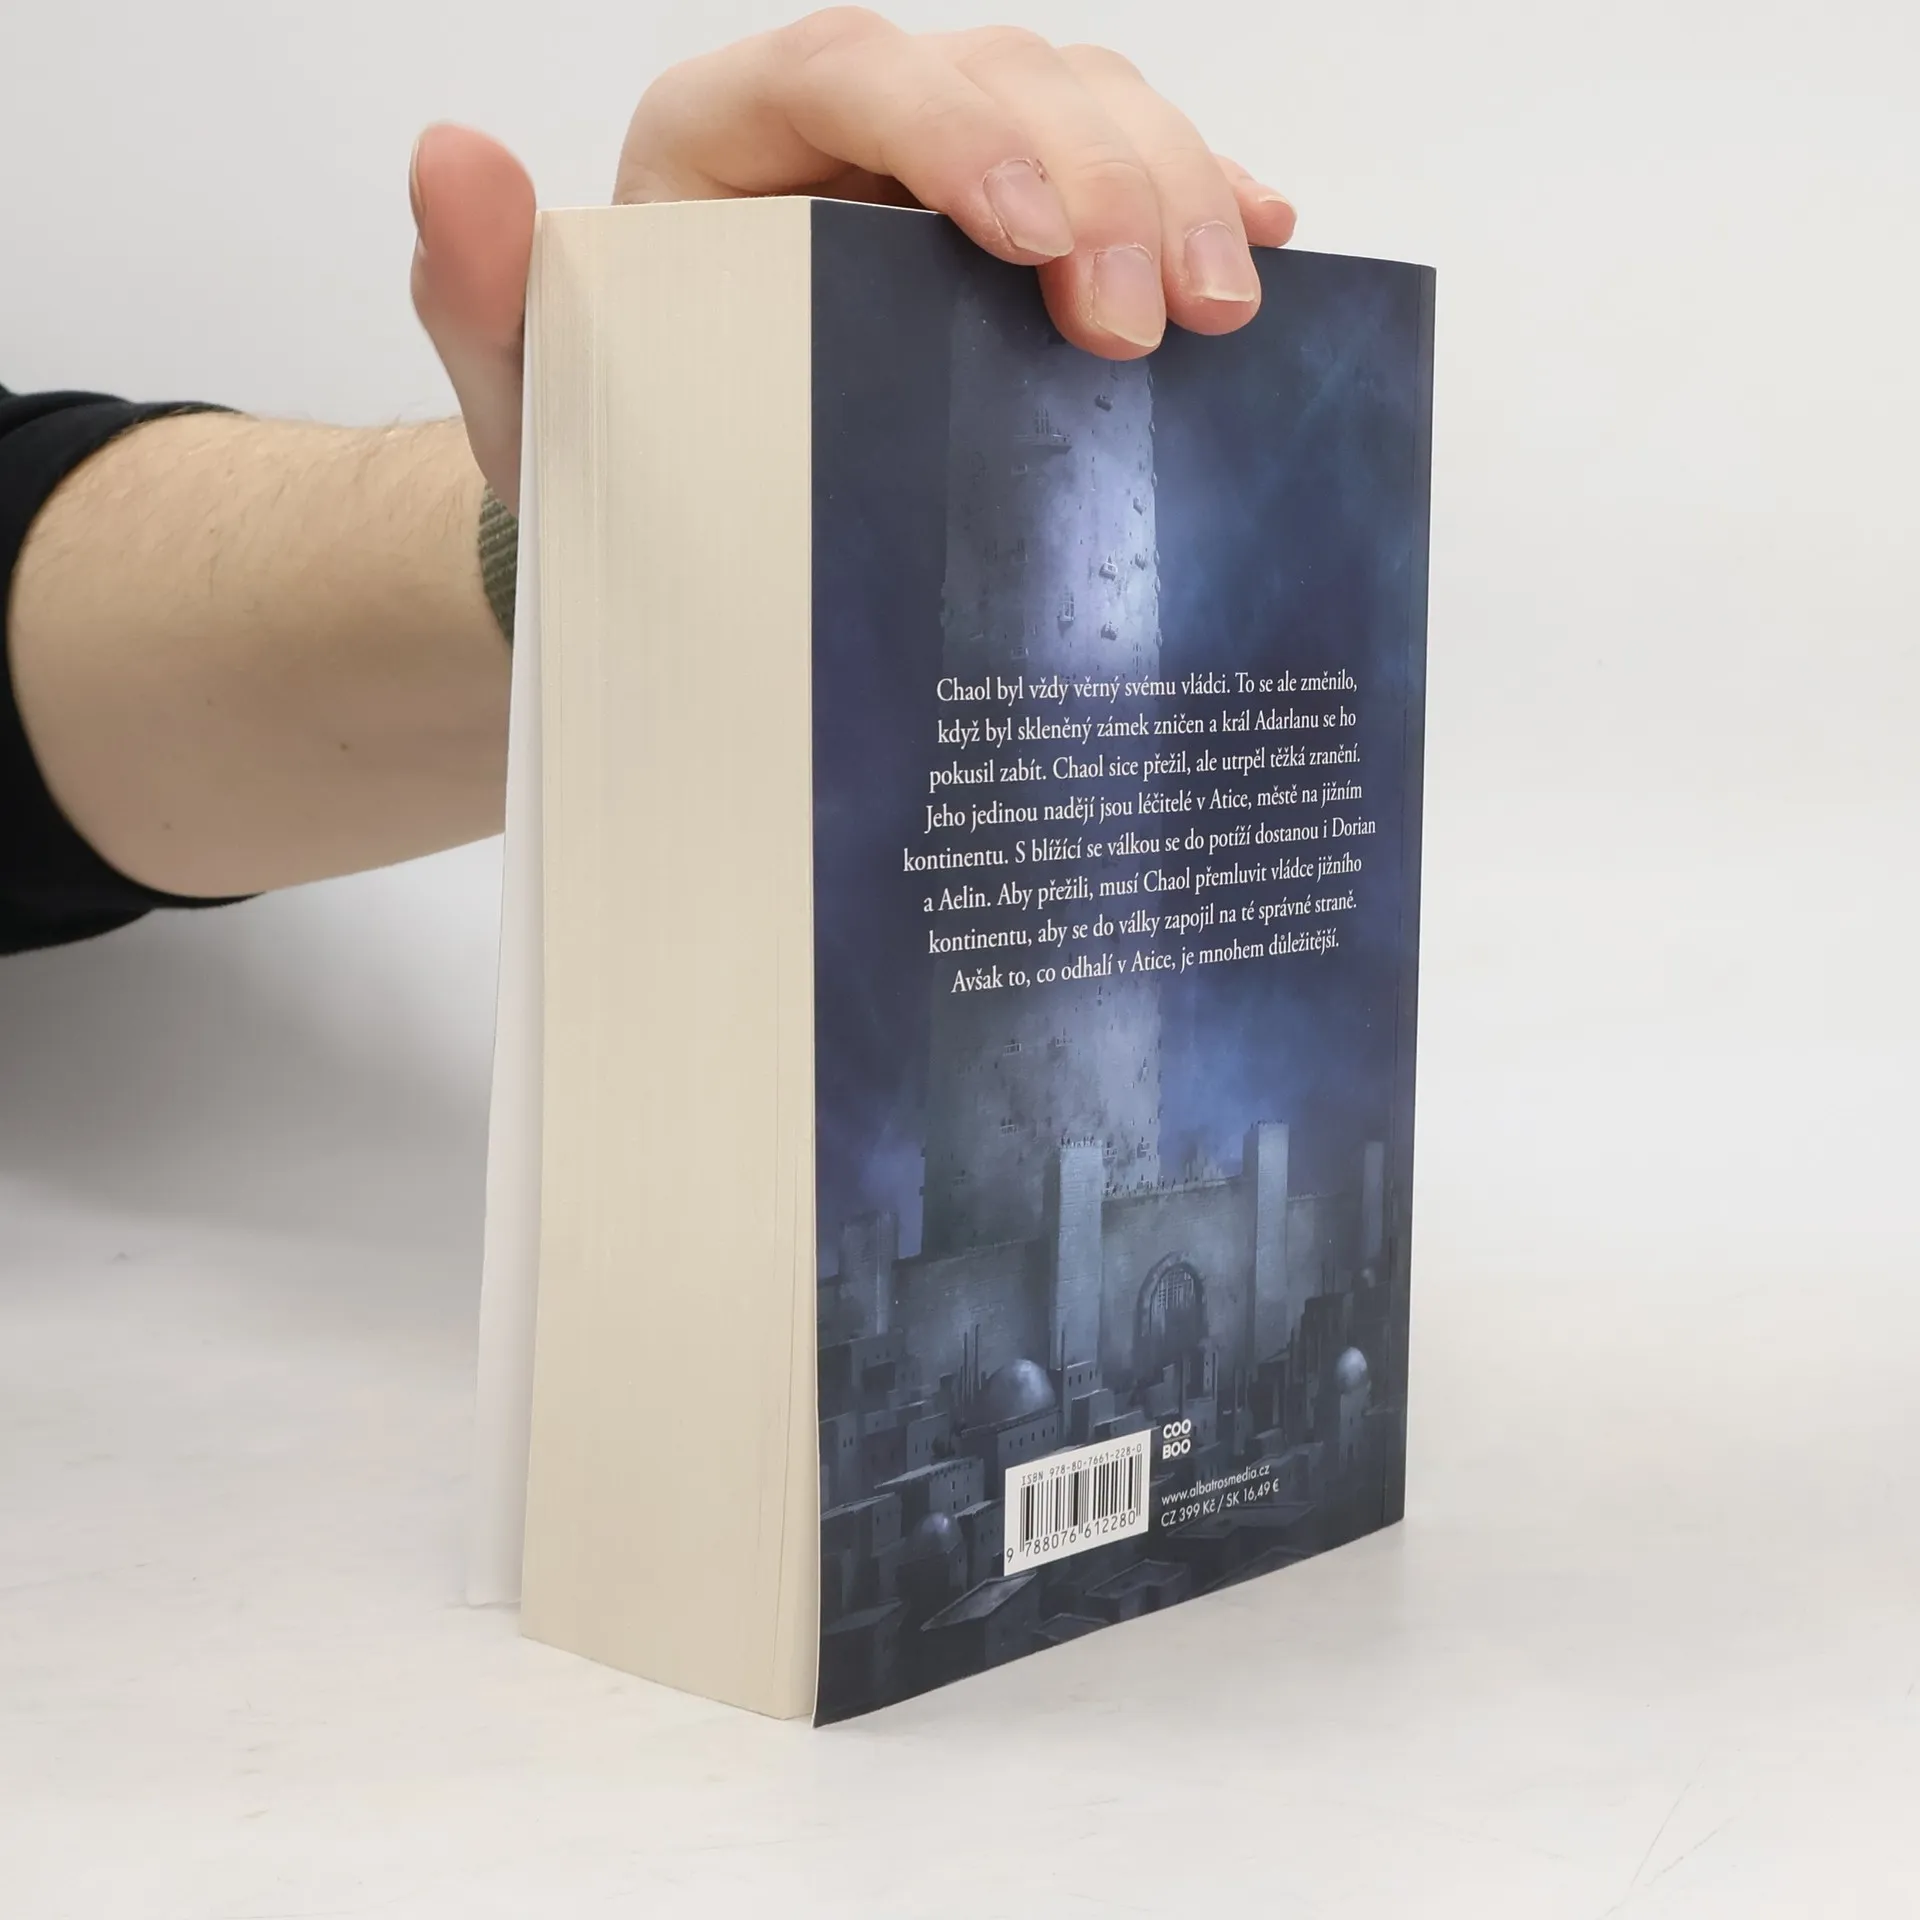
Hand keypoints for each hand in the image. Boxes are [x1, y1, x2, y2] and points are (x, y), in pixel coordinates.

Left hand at [410, 10, 1295, 502]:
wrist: (677, 510)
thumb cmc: (610, 447)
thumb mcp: (531, 389)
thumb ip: (485, 289)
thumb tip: (451, 162)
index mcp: (727, 136)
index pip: (845, 67)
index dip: (955, 126)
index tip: (1031, 238)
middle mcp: (849, 128)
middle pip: (1000, 75)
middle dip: (1100, 180)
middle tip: (1149, 320)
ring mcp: (948, 172)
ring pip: (1084, 105)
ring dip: (1174, 187)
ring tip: (1220, 308)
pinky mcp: (1018, 235)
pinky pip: (1123, 172)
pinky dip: (1196, 195)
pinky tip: (1254, 242)